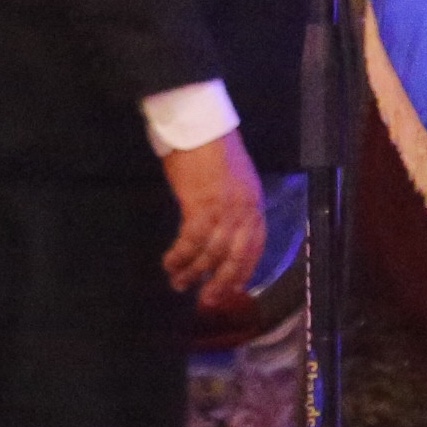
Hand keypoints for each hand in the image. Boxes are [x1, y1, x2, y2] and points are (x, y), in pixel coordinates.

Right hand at [160, 131, 267, 309]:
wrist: (201, 125)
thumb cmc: (213, 150)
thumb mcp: (233, 181)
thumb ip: (233, 206)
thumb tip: (221, 232)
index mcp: (255, 202)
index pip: (256, 245)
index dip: (244, 270)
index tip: (232, 290)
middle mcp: (245, 208)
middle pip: (237, 255)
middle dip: (222, 282)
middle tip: (206, 301)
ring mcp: (225, 207)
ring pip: (212, 252)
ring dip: (193, 271)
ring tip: (178, 283)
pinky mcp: (201, 204)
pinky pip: (192, 240)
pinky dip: (181, 255)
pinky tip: (170, 263)